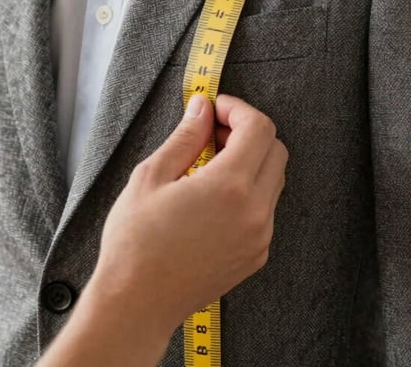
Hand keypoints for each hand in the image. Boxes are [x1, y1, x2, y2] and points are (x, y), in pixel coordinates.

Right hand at [38, 94, 287, 366]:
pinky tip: (212, 196)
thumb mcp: (152, 175)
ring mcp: (260, 236)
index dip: (237, 109)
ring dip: (250, 160)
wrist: (137, 304)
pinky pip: (265, 208)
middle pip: (275, 149)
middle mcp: (255, 211)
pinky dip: (248, 189)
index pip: (259, 128)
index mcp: (230, 186)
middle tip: (211, 133)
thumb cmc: (135, 241)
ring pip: (273, 178)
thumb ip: (186, 136)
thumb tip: (202, 107)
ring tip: (207, 164)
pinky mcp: (256, 254)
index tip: (213, 108)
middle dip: (247, 131)